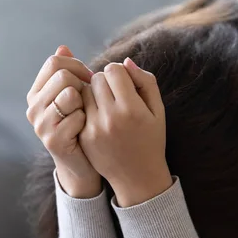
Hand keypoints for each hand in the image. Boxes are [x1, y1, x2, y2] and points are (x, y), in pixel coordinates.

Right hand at [26, 46, 100, 197]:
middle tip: (90, 101)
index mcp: (36, 93)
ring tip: (87, 116)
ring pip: (70, 94)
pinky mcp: (53, 140)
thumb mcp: (74, 97)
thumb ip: (68, 73)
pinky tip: (88, 130)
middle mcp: (33, 107)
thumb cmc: (82, 125)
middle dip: (83, 85)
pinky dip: (88, 121)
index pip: (54, 62)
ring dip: (85, 104)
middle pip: (63, 76)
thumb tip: (63, 48)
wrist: (83, 163)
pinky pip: (78, 116)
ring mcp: (40, 125)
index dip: (77, 66)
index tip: (90, 79)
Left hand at [80, 58, 172, 206]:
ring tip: (105, 104)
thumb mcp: (158, 110)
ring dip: (93, 93)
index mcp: (132, 108)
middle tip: (113, 93)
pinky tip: (98, 116)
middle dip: (105, 81)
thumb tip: (125, 62)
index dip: (119, 73)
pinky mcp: (84, 137)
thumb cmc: (151, 139)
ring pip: (84, 92)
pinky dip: (86, 108)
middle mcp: (111, 117)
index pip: (113, 70)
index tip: (124, 83)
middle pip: (96, 78)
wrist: (138, 176)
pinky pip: (79, 109)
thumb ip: (145, 82)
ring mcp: (95, 128)